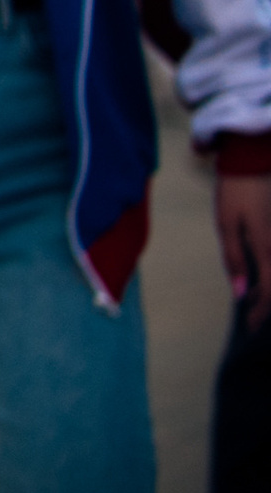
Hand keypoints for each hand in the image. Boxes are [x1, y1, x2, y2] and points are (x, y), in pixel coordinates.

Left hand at [220, 171, 270, 331]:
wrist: (251, 162)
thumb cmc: (235, 193)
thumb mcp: (227, 226)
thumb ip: (234, 260)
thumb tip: (241, 294)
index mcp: (269, 250)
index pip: (270, 294)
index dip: (262, 314)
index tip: (253, 330)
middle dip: (268, 308)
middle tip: (255, 323)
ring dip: (270, 294)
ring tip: (257, 307)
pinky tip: (261, 280)